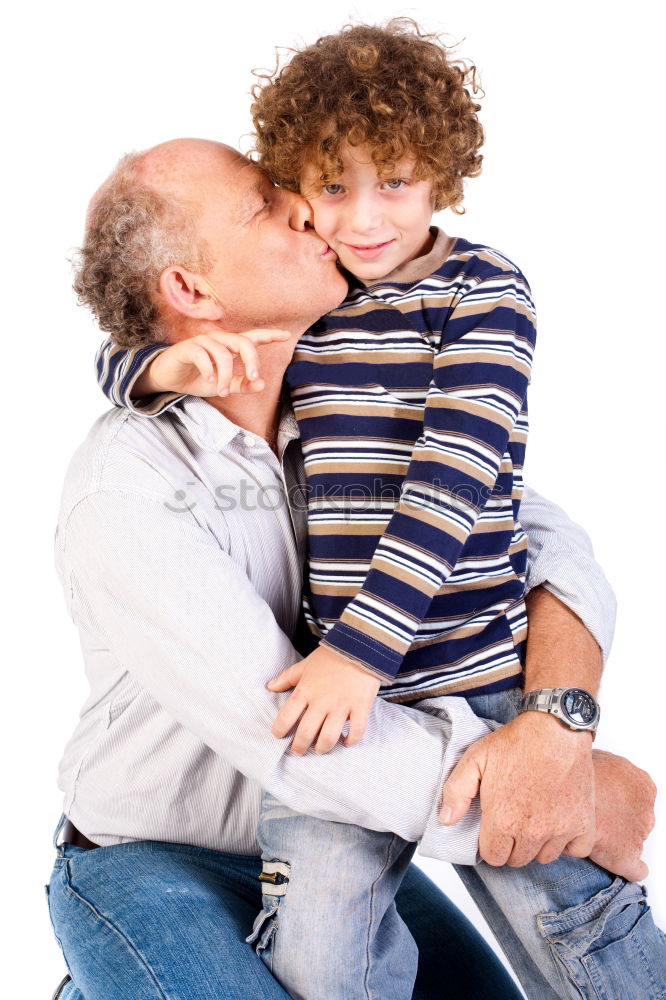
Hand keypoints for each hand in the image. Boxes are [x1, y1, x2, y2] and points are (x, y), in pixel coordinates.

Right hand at [134, 328, 291, 397]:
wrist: (168, 378)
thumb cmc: (197, 378)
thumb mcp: (223, 385)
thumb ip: (241, 385)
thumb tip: (261, 384)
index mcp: (229, 347)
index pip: (253, 338)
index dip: (269, 335)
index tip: (286, 335)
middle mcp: (219, 340)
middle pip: (243, 342)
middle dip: (251, 359)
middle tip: (254, 377)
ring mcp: (203, 342)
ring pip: (223, 353)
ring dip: (225, 375)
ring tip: (222, 392)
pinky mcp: (188, 347)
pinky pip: (203, 355)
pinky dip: (209, 369)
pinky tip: (209, 380)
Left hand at [267, 646, 380, 754]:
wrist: (361, 645)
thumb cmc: (331, 656)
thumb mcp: (306, 664)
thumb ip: (287, 677)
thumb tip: (269, 686)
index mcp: (306, 690)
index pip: (287, 716)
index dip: (280, 729)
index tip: (278, 735)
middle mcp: (322, 701)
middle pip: (306, 733)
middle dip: (299, 747)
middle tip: (298, 751)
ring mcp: (342, 705)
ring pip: (329, 737)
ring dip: (322, 748)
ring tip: (320, 749)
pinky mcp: (361, 706)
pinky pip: (356, 731)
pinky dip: (351, 741)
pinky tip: (346, 742)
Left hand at [439, 711, 595, 866]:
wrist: (556, 729)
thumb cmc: (516, 742)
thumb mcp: (475, 759)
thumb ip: (456, 791)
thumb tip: (446, 820)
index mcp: (504, 819)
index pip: (494, 857)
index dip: (491, 843)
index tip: (495, 826)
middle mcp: (533, 831)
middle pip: (518, 859)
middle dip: (513, 844)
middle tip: (515, 818)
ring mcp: (561, 830)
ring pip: (545, 857)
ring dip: (539, 844)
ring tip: (536, 816)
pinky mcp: (584, 824)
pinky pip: (576, 850)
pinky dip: (569, 840)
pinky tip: (559, 820)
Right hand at [587, 749, 655, 880]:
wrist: (566, 795)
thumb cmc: (578, 774)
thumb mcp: (595, 757)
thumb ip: (604, 766)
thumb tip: (594, 768)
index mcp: (642, 784)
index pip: (637, 795)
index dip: (616, 798)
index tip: (603, 800)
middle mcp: (645, 810)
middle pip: (634, 817)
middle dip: (616, 818)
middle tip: (593, 815)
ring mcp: (638, 834)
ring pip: (631, 839)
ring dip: (613, 838)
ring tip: (587, 832)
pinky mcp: (626, 857)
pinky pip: (635, 869)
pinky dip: (629, 867)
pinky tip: (612, 860)